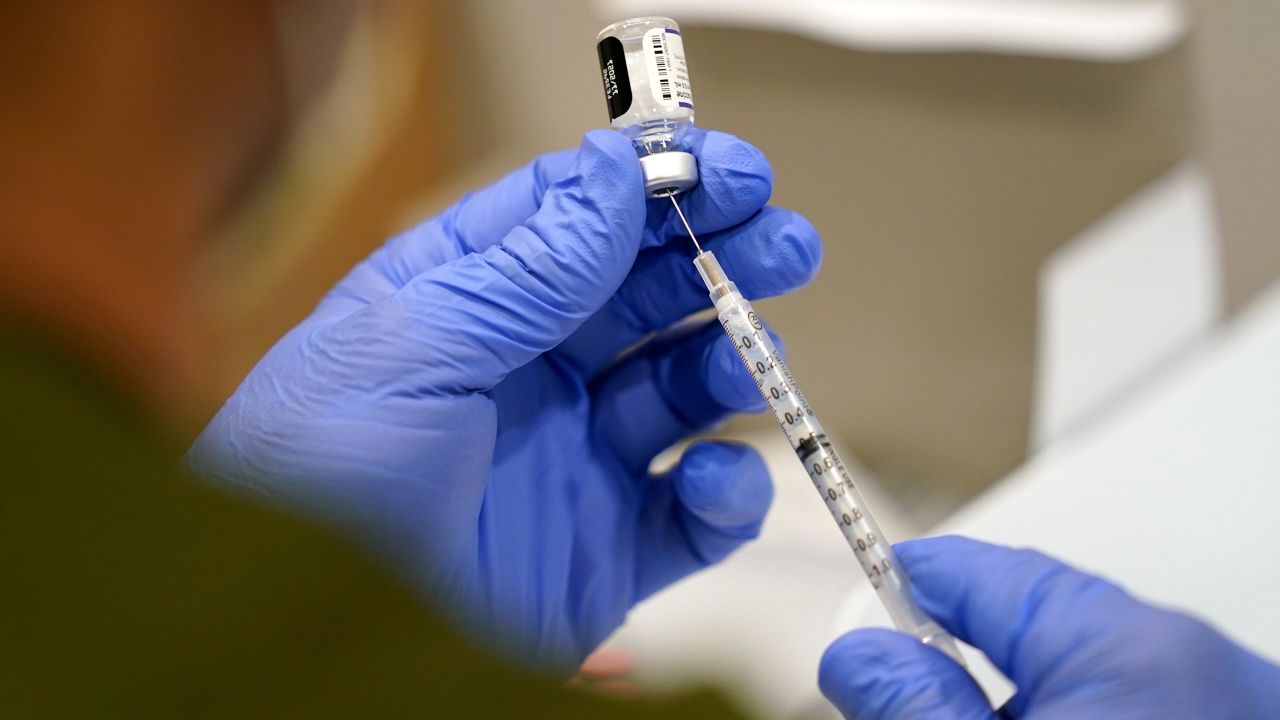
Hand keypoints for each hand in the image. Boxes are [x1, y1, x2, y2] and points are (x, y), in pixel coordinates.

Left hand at [188, 129, 821, 668]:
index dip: (657, 185)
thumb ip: (526, 268)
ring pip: (683, 391)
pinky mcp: (605, 548)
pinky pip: (693, 514)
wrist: (309, 637)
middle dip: (720, 259)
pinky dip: (725, 494)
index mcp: (468, 304)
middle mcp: (528, 373)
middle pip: (647, 294)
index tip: (728, 170)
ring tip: (752, 357)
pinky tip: (713, 479)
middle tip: (781, 244)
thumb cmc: (311, 481)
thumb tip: (613, 174)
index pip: (579, 220)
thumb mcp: (410, 348)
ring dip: (732, 362)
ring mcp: (573, 459)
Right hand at [819, 536, 1279, 718]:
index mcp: (1129, 646)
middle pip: (1031, 623)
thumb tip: (858, 656)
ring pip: (1084, 672)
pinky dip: (1085, 712)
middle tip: (904, 703)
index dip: (902, 577)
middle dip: (958, 659)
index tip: (859, 591)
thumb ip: (918, 709)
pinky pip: (1134, 698)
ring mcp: (1228, 699)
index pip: (979, 570)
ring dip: (1021, 699)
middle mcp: (1192, 658)